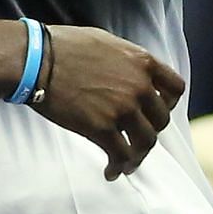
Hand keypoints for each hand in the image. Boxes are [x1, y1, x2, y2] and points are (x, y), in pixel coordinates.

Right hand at [36, 26, 183, 179]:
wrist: (37, 60)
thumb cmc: (63, 46)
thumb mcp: (105, 42)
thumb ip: (126, 60)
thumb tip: (129, 73)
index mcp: (142, 62)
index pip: (175, 88)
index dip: (168, 104)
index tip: (154, 112)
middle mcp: (139, 86)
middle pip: (160, 120)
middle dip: (149, 132)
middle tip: (136, 139)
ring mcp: (122, 108)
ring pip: (145, 142)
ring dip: (138, 155)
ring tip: (127, 163)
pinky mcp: (102, 127)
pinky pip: (121, 155)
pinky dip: (119, 167)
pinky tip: (111, 171)